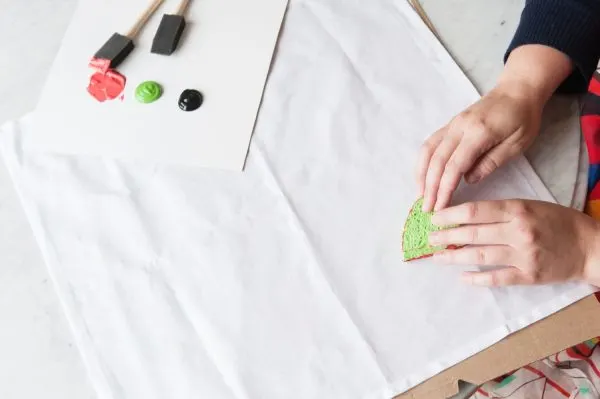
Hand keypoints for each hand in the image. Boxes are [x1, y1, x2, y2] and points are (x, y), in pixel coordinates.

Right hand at [416, 44, 573, 211]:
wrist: (517, 90)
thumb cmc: (522, 118)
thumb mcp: (517, 144)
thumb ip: (491, 162)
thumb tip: (469, 180)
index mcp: (478, 133)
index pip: (454, 165)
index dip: (444, 188)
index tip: (440, 207)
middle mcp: (459, 127)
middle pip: (437, 161)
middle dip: (430, 187)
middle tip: (427, 209)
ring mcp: (452, 124)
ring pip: (428, 151)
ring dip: (421, 175)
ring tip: (420, 195)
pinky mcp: (449, 125)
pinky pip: (430, 144)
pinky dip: (422, 162)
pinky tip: (422, 176)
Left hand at [428, 200, 599, 286]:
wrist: (590, 247)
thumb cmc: (557, 221)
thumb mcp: (530, 205)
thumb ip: (501, 210)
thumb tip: (465, 216)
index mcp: (517, 210)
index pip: (475, 211)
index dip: (450, 215)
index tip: (434, 217)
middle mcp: (519, 232)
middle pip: (473, 234)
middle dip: (446, 236)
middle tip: (429, 238)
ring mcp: (524, 255)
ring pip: (480, 256)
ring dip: (455, 257)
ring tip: (437, 257)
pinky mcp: (529, 276)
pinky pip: (497, 278)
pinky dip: (478, 278)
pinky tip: (463, 277)